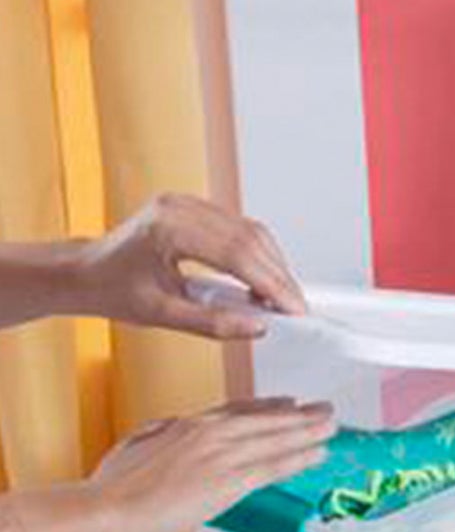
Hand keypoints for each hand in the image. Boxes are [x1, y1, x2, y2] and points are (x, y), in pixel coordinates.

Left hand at [75, 195, 304, 338]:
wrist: (84, 272)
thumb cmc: (111, 290)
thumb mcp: (160, 315)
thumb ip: (212, 323)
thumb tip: (256, 327)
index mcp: (168, 229)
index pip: (237, 255)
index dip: (271, 284)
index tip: (292, 309)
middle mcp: (180, 208)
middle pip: (250, 239)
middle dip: (278, 276)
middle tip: (294, 307)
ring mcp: (188, 203)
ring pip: (250, 230)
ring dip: (272, 264)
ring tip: (281, 298)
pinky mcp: (194, 208)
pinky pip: (239, 227)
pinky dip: (257, 254)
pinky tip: (263, 278)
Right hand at [87, 399, 335, 531]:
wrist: (105, 511)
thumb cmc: (111, 489)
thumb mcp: (136, 446)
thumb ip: (159, 436)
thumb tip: (167, 430)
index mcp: (186, 424)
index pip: (236, 411)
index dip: (267, 407)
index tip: (288, 403)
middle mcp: (208, 433)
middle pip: (264, 419)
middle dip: (298, 415)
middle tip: (324, 410)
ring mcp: (220, 456)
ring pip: (275, 439)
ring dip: (308, 432)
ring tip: (332, 427)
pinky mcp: (228, 482)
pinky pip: (273, 466)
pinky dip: (299, 458)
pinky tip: (318, 455)